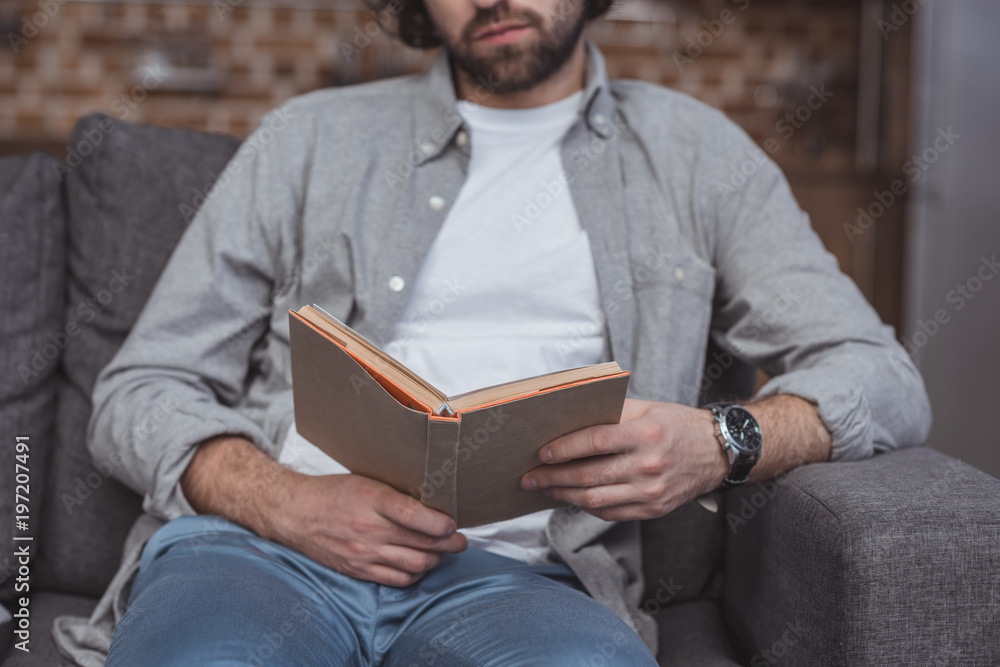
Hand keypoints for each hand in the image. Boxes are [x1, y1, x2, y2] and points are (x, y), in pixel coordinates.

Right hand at [268, 473, 468, 586]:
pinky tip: (420, 564)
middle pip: (420, 543)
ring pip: (414, 565)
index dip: (439, 524)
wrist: (295, 513)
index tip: (454, 524)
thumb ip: (396, 495)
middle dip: (449, 545)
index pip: (413, 515)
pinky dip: (415, 574)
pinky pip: (397, 579)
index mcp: (372, 500)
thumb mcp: (367, 481)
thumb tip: (434, 503)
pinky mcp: (358, 570)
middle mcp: (369, 529)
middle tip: (461, 541)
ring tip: (442, 552)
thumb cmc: (334, 492)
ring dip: (435, 560)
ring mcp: (363, 553)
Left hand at [519, 399, 726, 520]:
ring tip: (545, 488)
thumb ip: (610, 413)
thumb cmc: (676, 424)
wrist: (717, 452)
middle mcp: (649, 466)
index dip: (564, 448)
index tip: (542, 452)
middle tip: (530, 476)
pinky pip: (611, 513)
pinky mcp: (653, 509)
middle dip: (553, 477)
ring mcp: (651, 492)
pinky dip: (587, 506)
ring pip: (596, 500)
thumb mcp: (647, 408)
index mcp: (646, 434)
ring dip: (564, 495)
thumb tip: (568, 419)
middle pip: (589, 475)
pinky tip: (572, 497)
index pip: (595, 442)